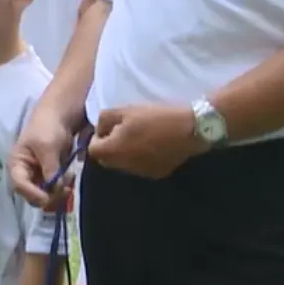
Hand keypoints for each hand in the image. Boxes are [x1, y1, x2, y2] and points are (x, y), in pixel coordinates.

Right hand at [10, 107, 78, 210]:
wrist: (61, 115)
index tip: (49, 197)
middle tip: (65, 190)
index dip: (33, 194)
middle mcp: (25, 174)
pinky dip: (63, 187)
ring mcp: (38, 176)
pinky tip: (70, 177)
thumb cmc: (47, 127)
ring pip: (46, 196)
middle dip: (49, 196)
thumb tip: (55, 192)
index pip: (19, 186)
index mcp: (17, 165)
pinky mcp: (50, 176)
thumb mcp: (47, 148)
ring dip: (58, 192)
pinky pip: (55, 189)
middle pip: (33, 196)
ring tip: (69, 178)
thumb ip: (50, 170)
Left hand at [87, 103, 203, 179]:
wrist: (190, 129)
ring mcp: (142, 173)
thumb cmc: (154, 117)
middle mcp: (125, 167)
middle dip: (109, 147)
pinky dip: (140, 158)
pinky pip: (140, 167)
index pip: (93, 150)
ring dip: (124, 153)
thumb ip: (104, 120)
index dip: (97, 138)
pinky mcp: (157, 174)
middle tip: (121, 131)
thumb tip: (100, 129)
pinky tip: (151, 145)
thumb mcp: (124, 110)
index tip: (109, 127)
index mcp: (114, 151)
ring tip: (138, 137)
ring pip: (124, 165)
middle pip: (107, 160)